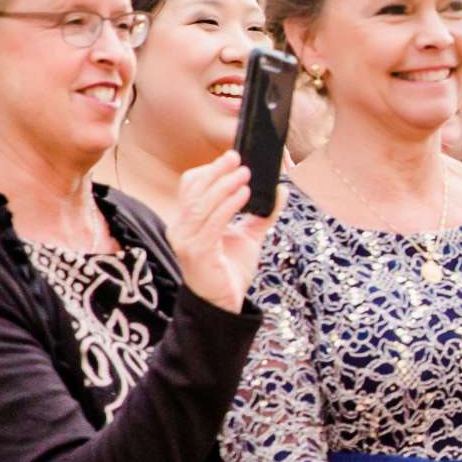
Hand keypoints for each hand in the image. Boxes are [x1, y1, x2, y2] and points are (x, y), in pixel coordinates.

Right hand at [169, 151, 275, 312]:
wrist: (224, 304)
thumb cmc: (230, 270)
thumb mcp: (249, 237)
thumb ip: (261, 215)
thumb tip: (281, 190)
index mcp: (188, 221)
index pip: (191, 186)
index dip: (210, 170)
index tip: (233, 157)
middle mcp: (181, 228)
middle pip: (193, 190)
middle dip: (216, 172)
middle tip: (239, 159)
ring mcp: (185, 240)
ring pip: (200, 203)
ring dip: (224, 185)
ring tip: (245, 175)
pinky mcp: (196, 252)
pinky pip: (211, 223)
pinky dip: (228, 206)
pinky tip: (244, 195)